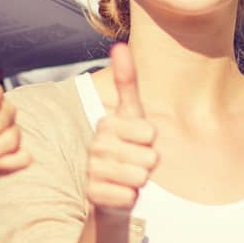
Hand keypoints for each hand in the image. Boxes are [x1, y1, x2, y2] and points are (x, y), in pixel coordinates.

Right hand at [84, 44, 157, 215]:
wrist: (110, 193)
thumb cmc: (127, 151)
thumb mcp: (132, 116)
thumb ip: (126, 81)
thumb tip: (118, 44)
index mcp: (106, 123)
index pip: (148, 132)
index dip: (151, 141)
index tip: (139, 142)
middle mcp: (96, 144)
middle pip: (148, 156)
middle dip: (148, 164)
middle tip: (134, 164)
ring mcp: (92, 169)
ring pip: (140, 177)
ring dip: (140, 181)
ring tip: (128, 178)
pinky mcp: (92, 193)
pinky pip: (128, 196)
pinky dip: (130, 198)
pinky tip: (120, 194)